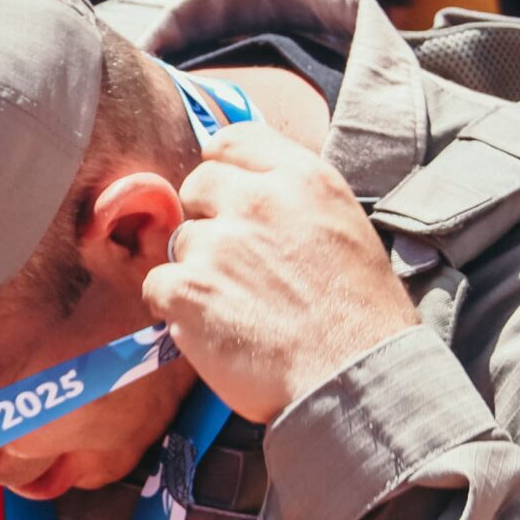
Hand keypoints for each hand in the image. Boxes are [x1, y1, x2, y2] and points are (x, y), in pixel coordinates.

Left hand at [142, 124, 420, 422]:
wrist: (352, 379)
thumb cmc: (361, 317)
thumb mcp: (346, 228)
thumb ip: (296, 199)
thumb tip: (253, 190)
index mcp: (303, 178)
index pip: (233, 140)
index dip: (224, 169)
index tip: (228, 195)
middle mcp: (257, 201)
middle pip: (197, 186)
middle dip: (209, 220)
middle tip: (238, 265)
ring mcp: (218, 244)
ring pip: (181, 241)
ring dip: (198, 269)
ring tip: (240, 306)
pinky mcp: (188, 289)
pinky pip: (158, 285)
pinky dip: (178, 308)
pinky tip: (217, 327)